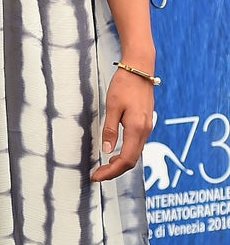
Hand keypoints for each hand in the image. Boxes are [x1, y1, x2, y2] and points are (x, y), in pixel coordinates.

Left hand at [90, 67, 153, 181]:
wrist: (140, 68)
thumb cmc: (125, 84)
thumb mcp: (112, 105)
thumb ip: (110, 129)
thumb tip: (106, 150)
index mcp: (136, 129)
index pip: (125, 160)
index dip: (111, 171)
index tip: (97, 176)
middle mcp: (145, 131)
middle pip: (132, 160)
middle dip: (115, 170)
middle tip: (98, 174)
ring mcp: (147, 127)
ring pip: (135, 153)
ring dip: (121, 162)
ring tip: (105, 166)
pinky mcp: (145, 122)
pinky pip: (137, 144)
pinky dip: (126, 152)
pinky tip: (116, 151)